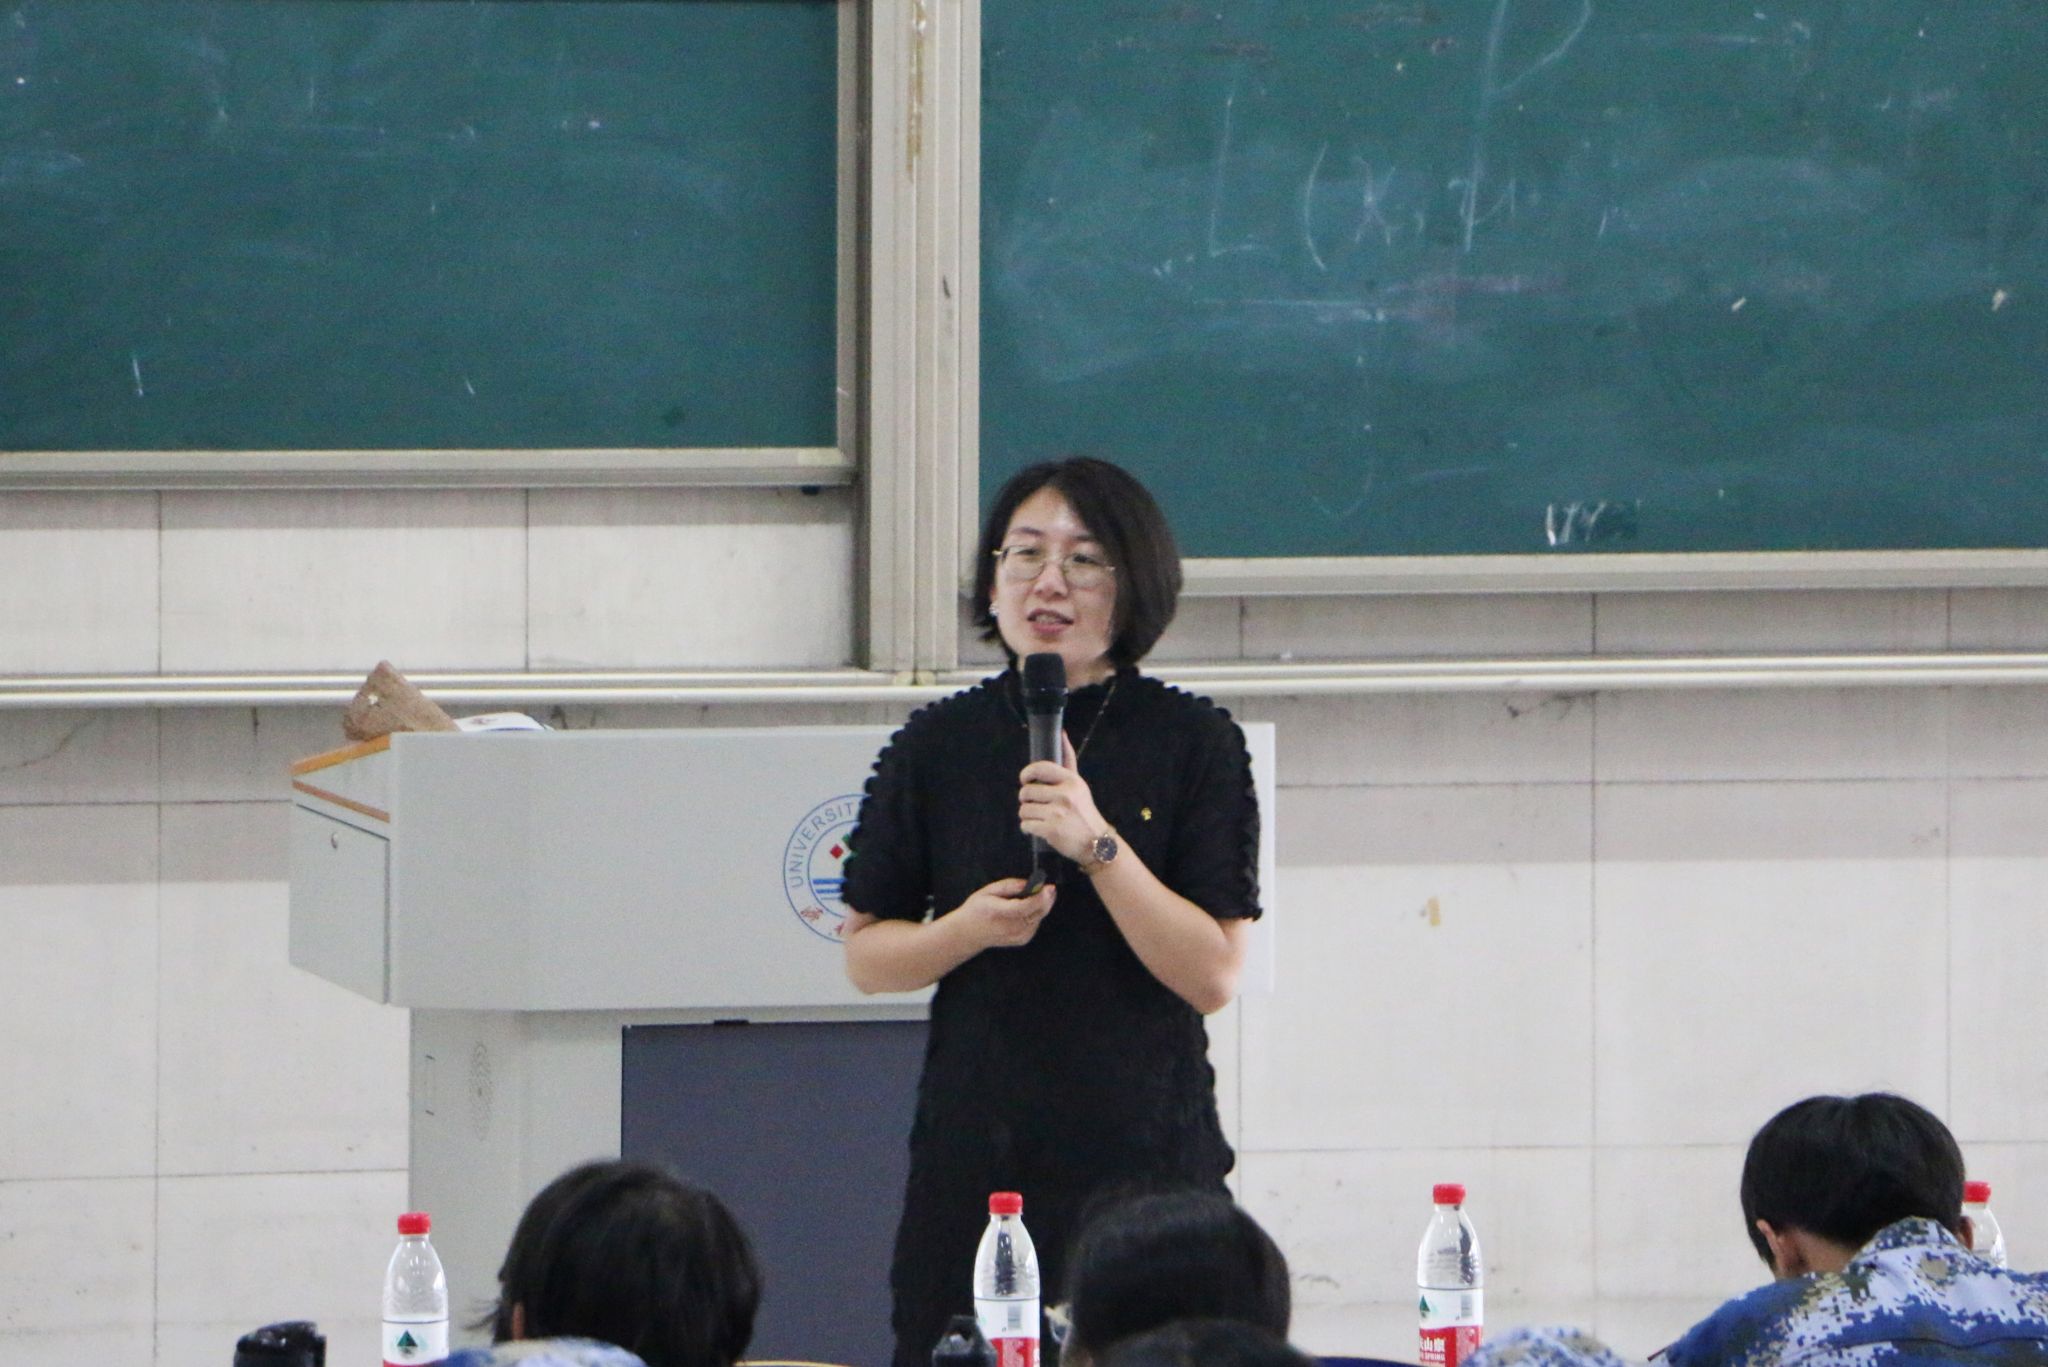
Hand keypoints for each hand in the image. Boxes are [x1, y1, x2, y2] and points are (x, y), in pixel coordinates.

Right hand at [954, 877, 1055, 949]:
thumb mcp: (988, 891)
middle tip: (1049, 887)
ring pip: (1040, 917)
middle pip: (1038, 912)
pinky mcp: (1023, 939)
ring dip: (1042, 905)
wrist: (969, 933)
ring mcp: (1018, 936)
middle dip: (1047, 899)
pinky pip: (1036, 923)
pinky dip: (1036, 914)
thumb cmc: (977, 909)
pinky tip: (1028, 908)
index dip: (1040, 896)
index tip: (1048, 886)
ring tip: (1036, 895)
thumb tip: (1029, 883)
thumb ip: (1010, 885)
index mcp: (999, 913)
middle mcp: (1011, 927)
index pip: (1025, 907)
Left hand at [1019, 731, 1106, 862]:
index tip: (1025, 780)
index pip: (1040, 768)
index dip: (1027, 773)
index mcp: (1071, 781)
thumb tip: (1061, 733)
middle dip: (1026, 800)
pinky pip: (1025, 826)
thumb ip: (1068, 760)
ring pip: (1024, 810)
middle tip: (1035, 806)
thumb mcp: (1079, 785)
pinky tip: (1039, 829)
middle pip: (1026, 792)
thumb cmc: (1084, 812)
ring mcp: (1057, 813)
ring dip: (1027, 816)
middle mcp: (1065, 795)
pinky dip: (1029, 829)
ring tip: (1040, 819)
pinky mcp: (1051, 830)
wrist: (1096, 844)